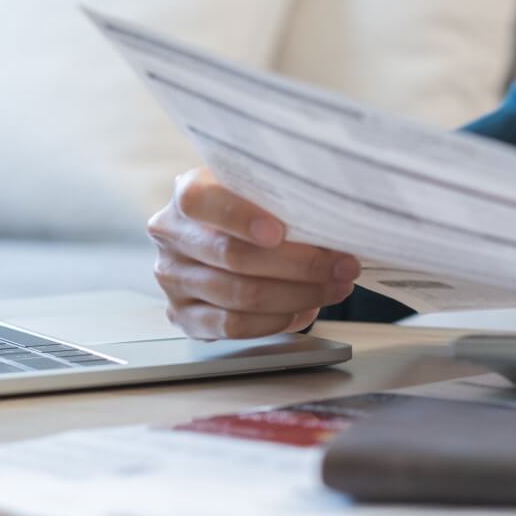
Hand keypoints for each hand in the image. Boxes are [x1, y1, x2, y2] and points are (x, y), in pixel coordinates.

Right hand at [147, 168, 361, 339]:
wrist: (224, 234)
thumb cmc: (254, 207)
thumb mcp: (262, 189)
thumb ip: (282, 198)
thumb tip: (333, 220)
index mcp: (187, 193)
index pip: (201, 201)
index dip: (240, 217)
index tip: (279, 232)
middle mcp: (172, 235)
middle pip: (234, 256)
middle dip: (300, 264)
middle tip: (343, 265)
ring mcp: (173, 278)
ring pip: (239, 295)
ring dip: (299, 294)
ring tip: (335, 287)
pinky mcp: (183, 315)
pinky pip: (233, 326)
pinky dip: (275, 320)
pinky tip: (304, 309)